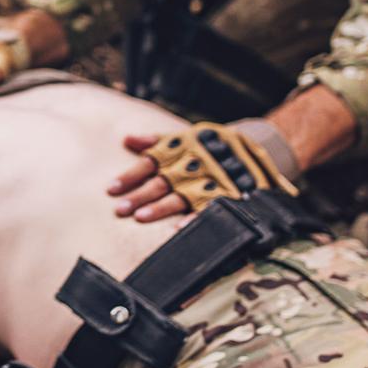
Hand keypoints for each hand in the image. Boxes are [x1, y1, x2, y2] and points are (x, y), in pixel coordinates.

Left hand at [107, 122, 297, 220]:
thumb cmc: (212, 145)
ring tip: (141, 218)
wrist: (258, 150)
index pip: (150, 162)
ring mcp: (209, 181)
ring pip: (181, 196)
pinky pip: (208, 209)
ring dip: (161, 208)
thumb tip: (126, 140)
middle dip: (140, 196)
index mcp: (182, 150)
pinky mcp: (225, 196)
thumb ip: (157, 140)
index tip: (110, 189)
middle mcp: (193, 165)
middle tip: (119, 209)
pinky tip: (178, 231)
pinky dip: (194, 220)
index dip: (131, 176)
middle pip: (161, 182)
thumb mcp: (187, 137)